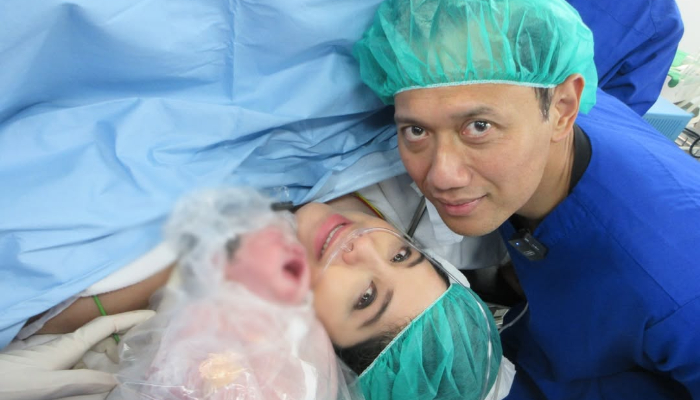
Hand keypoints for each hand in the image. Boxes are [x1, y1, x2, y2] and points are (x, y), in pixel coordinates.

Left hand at [0, 310, 154, 399]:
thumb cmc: (13, 381)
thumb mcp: (49, 384)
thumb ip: (83, 381)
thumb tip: (115, 381)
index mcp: (71, 345)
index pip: (107, 325)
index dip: (131, 317)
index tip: (153, 315)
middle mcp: (69, 346)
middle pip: (106, 340)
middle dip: (128, 342)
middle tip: (150, 349)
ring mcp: (62, 356)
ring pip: (96, 354)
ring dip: (114, 360)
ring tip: (133, 367)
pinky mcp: (55, 366)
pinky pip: (85, 365)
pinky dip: (99, 370)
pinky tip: (106, 380)